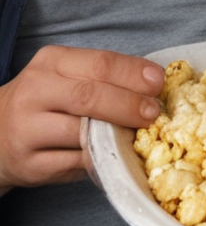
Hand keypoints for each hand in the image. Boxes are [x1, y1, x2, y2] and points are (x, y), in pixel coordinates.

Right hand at [0, 46, 163, 191]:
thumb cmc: (45, 100)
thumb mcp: (65, 75)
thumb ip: (101, 77)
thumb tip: (151, 84)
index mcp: (51, 62)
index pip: (99, 63)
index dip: (132, 73)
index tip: (158, 82)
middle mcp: (35, 91)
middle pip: (90, 96)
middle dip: (128, 104)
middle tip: (153, 112)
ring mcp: (28, 129)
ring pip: (81, 132)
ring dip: (116, 134)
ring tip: (137, 134)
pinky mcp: (28, 163)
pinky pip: (74, 163)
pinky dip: (99, 160)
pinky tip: (114, 156)